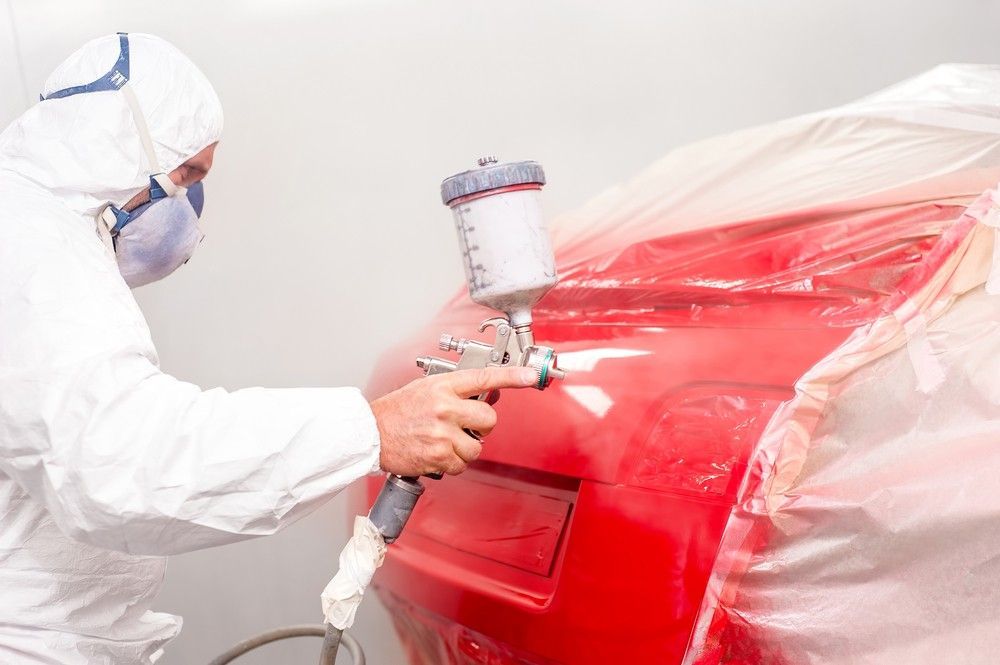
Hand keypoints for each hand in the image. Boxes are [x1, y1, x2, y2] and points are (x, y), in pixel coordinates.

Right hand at [370, 366, 537, 476]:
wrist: (370, 433)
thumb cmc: (396, 411)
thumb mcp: (426, 388)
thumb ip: (455, 391)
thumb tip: (487, 395)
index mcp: (443, 386)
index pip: (483, 378)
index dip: (512, 376)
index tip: (530, 376)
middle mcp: (445, 407)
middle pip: (489, 418)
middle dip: (481, 425)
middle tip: (464, 426)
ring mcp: (443, 432)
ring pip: (477, 446)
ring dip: (465, 448)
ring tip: (444, 441)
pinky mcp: (439, 455)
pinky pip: (462, 464)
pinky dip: (453, 463)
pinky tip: (437, 453)